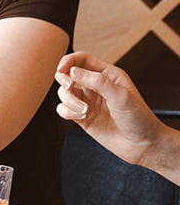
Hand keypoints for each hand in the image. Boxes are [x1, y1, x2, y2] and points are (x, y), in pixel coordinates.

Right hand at [55, 51, 162, 165]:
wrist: (142, 144)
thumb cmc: (138, 118)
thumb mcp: (121, 96)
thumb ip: (97, 82)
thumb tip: (73, 71)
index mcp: (108, 75)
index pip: (82, 59)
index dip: (69, 61)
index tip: (62, 69)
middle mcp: (95, 87)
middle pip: (68, 74)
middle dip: (63, 79)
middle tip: (69, 87)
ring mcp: (87, 101)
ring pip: (63, 93)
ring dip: (69, 100)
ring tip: (85, 110)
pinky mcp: (81, 117)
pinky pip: (63, 109)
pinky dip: (68, 112)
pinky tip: (81, 117)